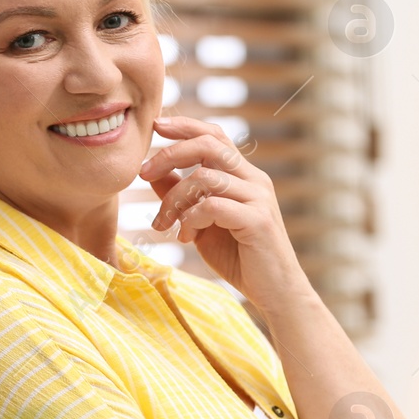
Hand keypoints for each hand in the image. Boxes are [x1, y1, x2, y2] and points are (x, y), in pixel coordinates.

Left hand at [138, 116, 311, 310]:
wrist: (275, 292)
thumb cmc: (239, 257)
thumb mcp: (202, 223)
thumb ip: (182, 196)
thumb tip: (154, 174)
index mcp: (243, 176)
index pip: (215, 136)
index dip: (185, 126)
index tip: (157, 125)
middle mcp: (254, 180)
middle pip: (209, 145)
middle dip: (170, 154)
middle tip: (143, 173)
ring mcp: (258, 198)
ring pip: (206, 177)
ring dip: (174, 199)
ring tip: (163, 224)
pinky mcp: (258, 220)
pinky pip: (214, 206)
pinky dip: (191, 218)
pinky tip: (186, 237)